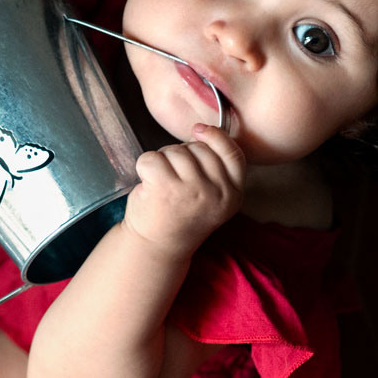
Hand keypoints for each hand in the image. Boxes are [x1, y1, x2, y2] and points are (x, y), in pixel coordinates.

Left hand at [121, 124, 246, 254]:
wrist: (157, 247)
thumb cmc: (181, 216)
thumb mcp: (212, 197)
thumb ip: (215, 170)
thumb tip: (202, 130)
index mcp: (233, 194)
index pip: (233, 154)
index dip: (216, 137)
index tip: (198, 131)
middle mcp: (216, 192)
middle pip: (198, 148)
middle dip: (180, 154)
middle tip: (172, 178)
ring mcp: (192, 190)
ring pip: (174, 151)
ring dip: (162, 161)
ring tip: (160, 184)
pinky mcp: (166, 187)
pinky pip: (152, 158)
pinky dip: (144, 165)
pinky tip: (146, 182)